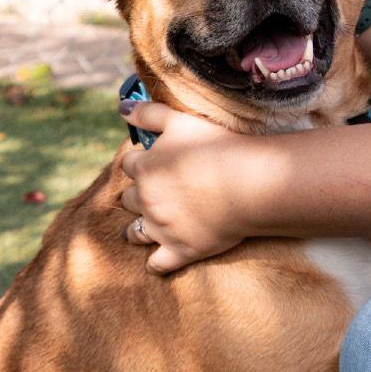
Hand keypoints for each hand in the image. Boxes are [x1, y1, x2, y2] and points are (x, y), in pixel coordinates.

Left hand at [119, 102, 249, 273]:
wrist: (249, 182)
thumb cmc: (218, 146)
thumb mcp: (181, 120)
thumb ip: (148, 113)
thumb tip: (121, 107)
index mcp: (145, 168)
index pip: (130, 164)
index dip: (142, 161)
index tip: (156, 162)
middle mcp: (147, 200)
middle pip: (130, 198)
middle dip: (140, 194)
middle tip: (159, 192)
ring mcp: (162, 228)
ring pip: (135, 233)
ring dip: (137, 229)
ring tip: (148, 225)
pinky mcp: (180, 250)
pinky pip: (157, 264)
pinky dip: (156, 262)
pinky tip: (159, 258)